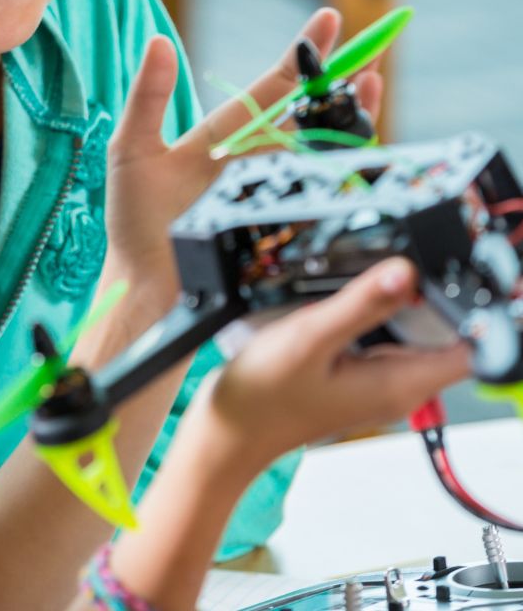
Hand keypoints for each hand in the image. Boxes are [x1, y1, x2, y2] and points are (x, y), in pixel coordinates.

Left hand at [101, 7, 380, 300]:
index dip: (303, 52)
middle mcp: (257, 155)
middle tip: (373, 47)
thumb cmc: (135, 216)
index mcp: (226, 133)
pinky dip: (347, 166)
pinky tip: (362, 145)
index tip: (329, 18)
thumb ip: (148, 96)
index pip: (273, 85)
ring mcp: (272, 187)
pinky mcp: (283, 220)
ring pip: (325, 144)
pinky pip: (323, 189)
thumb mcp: (133, 147)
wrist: (144, 282)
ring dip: (354, 113)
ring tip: (372, 82)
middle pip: (311, 110)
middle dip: (344, 78)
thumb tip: (159, 42)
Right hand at [204, 258, 470, 468]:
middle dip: (420, 301)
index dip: (457, 309)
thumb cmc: (264, 393)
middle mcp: (396, 388)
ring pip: (409, 334)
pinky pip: (381, 340)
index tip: (426, 280)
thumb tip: (406, 272)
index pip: (468, 348)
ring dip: (390, 309)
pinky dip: (368, 321)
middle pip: (440, 336)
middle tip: (377, 280)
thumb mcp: (311, 336)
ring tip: (352, 296)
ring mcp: (377, 384)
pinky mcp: (357, 377)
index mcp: (399, 383)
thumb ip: (362, 303)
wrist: (229, 427)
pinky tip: (337, 313)